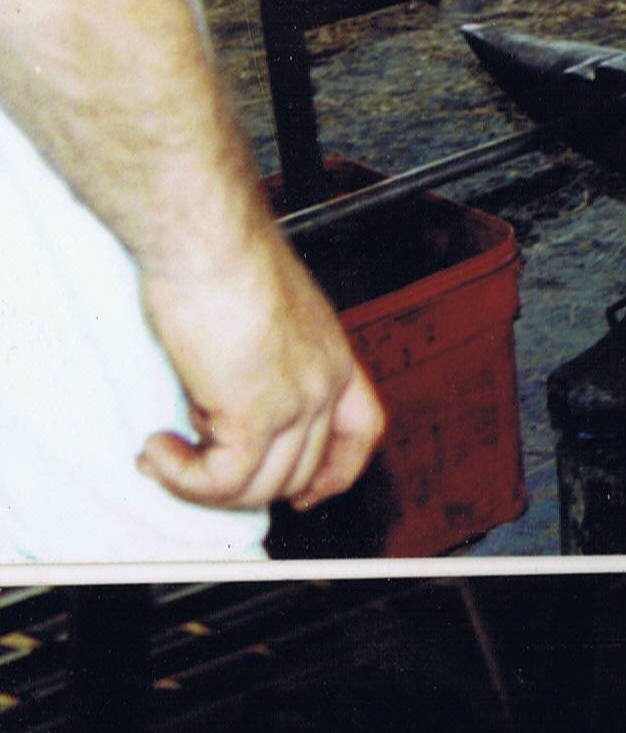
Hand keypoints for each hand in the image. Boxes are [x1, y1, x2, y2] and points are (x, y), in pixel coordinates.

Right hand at [134, 237, 385, 512]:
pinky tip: (156, 450)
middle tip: (189, 465)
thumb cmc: (220, 254)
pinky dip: (184, 478)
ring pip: (261, 485)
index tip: (304, 494)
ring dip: (203, 484)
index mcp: (334, 354)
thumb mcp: (259, 310)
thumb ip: (257, 353)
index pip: (362, 431)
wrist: (208, 238)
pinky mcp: (255, 415)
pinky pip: (224, 481)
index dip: (338, 472)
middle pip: (302, 469)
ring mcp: (297, 402)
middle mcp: (325, 382)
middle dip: (247, 483)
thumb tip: (222, 389)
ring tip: (162, 454)